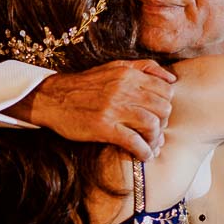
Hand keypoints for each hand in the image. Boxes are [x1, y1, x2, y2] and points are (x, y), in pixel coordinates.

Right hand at [9, 61, 176, 159]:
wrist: (52, 98)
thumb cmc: (84, 85)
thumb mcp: (114, 67)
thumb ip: (144, 68)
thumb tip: (172, 78)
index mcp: (128, 74)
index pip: (166, 90)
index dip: (166, 106)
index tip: (159, 116)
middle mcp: (124, 89)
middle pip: (162, 109)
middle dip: (163, 124)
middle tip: (155, 133)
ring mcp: (114, 108)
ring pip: (152, 125)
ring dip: (154, 140)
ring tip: (149, 146)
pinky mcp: (104, 127)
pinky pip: (134, 141)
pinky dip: (143, 151)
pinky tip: (142, 155)